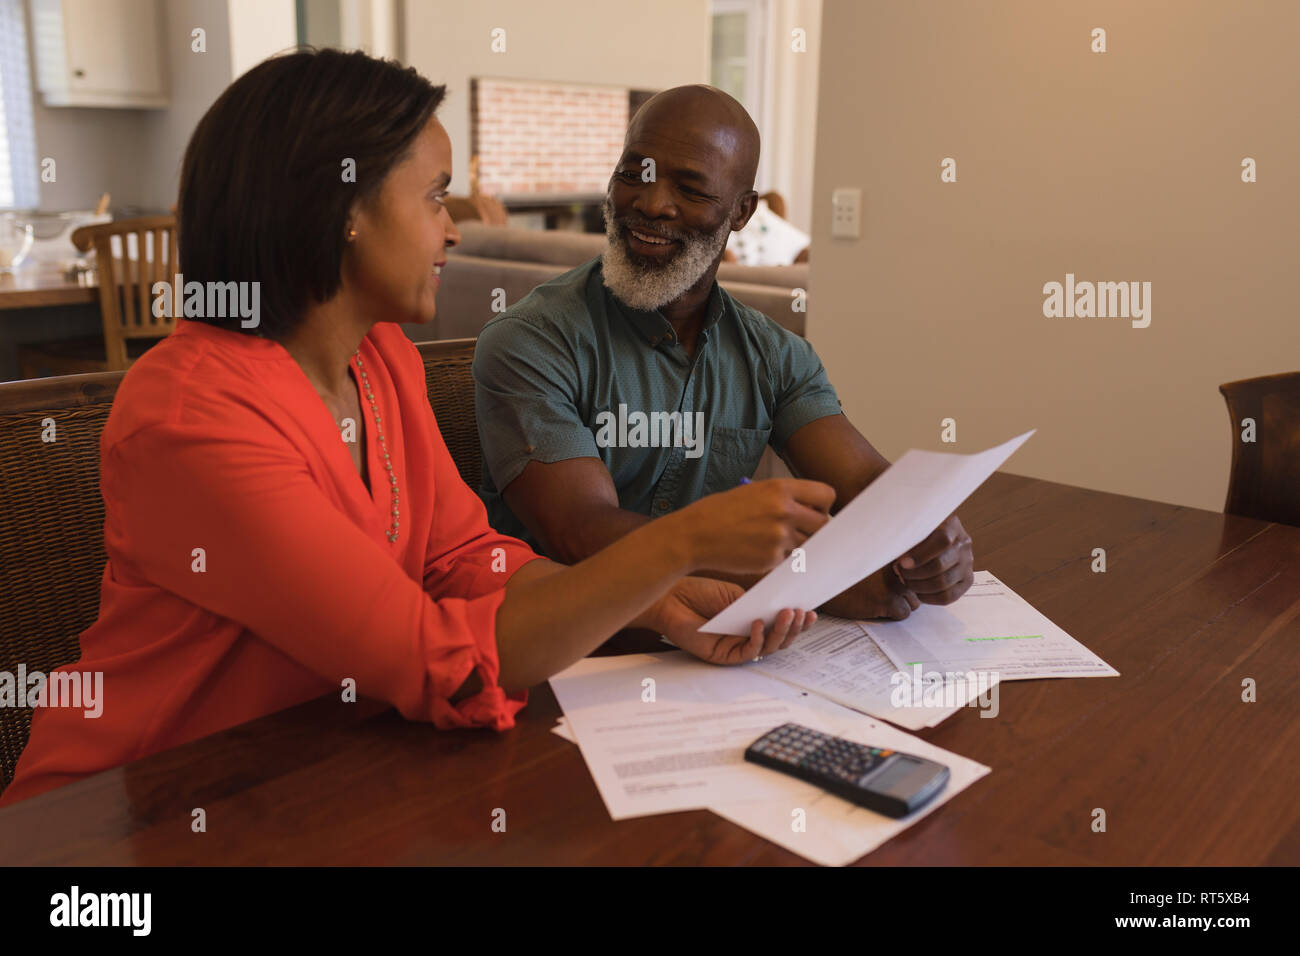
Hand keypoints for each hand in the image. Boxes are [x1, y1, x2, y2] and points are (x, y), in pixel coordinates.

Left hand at [648, 576, 816, 664]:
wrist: (672, 598)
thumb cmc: (700, 593)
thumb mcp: (737, 594)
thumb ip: (760, 603)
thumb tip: (787, 605)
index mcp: (753, 621)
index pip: (781, 625)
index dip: (798, 621)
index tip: (811, 610)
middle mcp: (747, 636)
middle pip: (779, 640)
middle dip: (795, 628)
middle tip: (803, 613)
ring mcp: (737, 647)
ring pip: (768, 648)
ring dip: (781, 632)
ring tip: (788, 614)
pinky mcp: (724, 656)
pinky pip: (748, 652)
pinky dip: (757, 638)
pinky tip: (758, 623)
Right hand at [672, 478, 835, 575]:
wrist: (694, 535)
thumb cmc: (720, 512)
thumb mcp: (753, 492)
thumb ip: (783, 498)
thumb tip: (811, 511)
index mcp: (780, 489)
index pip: (826, 496)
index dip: (823, 506)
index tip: (814, 512)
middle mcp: (785, 511)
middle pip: (824, 525)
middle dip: (817, 530)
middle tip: (800, 532)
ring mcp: (779, 537)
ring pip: (808, 545)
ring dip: (798, 546)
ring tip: (772, 541)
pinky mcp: (771, 559)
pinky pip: (788, 560)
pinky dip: (779, 558)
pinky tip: (758, 551)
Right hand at [822, 566, 919, 620]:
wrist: (821, 580)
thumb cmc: (842, 571)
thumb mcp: (867, 559)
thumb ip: (887, 562)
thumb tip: (909, 576)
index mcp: (894, 553)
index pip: (917, 570)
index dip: (906, 581)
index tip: (894, 583)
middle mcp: (897, 566)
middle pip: (917, 588)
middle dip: (905, 595)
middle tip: (886, 595)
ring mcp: (893, 583)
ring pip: (913, 603)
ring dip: (900, 605)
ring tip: (880, 602)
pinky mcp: (886, 600)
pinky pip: (903, 613)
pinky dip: (892, 615)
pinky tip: (876, 608)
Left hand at [895, 513, 973, 605]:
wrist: (935, 542)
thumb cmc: (919, 535)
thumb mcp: (914, 530)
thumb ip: (907, 539)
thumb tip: (898, 556)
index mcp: (952, 525)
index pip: (942, 540)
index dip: (920, 554)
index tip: (902, 562)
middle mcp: (963, 544)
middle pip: (940, 564)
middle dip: (914, 573)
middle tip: (900, 573)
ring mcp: (968, 564)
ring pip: (943, 582)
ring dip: (919, 586)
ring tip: (907, 581)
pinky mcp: (967, 581)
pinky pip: (948, 597)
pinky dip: (928, 597)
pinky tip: (917, 591)